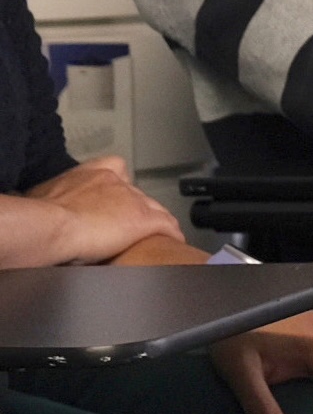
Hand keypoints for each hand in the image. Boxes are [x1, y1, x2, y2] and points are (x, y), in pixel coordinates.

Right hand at [23, 159, 179, 263]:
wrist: (50, 225)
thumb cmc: (40, 216)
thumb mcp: (45, 198)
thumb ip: (56, 199)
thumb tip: (48, 210)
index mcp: (91, 173)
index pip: (115, 170)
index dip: (117, 186)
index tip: (111, 202)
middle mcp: (116, 181)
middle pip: (136, 193)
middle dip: (132, 209)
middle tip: (123, 229)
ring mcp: (133, 199)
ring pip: (154, 208)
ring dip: (152, 222)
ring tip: (151, 238)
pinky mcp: (144, 220)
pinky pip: (166, 225)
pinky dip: (170, 234)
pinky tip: (173, 243)